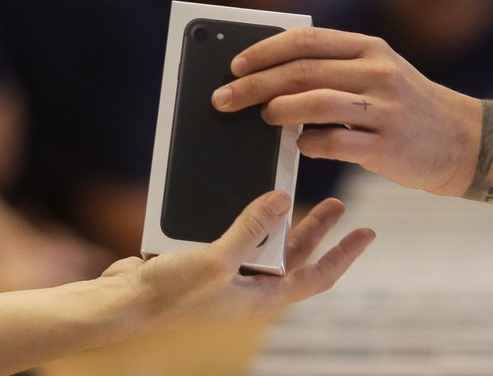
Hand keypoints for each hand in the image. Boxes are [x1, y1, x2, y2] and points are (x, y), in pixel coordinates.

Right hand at [101, 191, 374, 329]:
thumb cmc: (171, 293)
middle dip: (319, 229)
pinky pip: (238, 234)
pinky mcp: (208, 260)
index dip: (345, 254)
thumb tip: (284, 199)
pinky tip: (248, 194)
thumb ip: (252, 229)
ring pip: (268, 241)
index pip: (318, 276)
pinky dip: (247, 215)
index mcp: (264, 297)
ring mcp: (230, 274)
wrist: (124, 303)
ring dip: (283, 217)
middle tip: (339, 202)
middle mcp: (252, 287)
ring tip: (297, 190)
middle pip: (297, 255)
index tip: (368, 232)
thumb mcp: (218, 260)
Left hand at [211, 27, 481, 196]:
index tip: (235, 65)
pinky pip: (335, 142)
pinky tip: (299, 145)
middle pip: (302, 71)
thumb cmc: (408, 106)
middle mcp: (377, 72)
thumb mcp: (380, 72)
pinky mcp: (387, 146)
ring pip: (316, 102)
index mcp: (370, 48)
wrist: (463, 141)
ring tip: (263, 118)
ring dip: (279, 111)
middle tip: (225, 98)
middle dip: (255, 84)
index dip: (264, 51)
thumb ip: (335, 68)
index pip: (306, 40)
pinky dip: (309, 143)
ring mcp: (385, 108)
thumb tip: (272, 75)